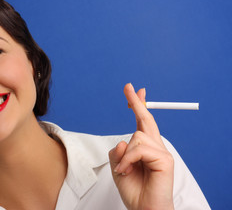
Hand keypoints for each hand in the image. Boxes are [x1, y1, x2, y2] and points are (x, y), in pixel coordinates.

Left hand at [109, 83, 173, 209]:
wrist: (144, 209)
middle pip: (146, 119)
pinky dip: (128, 160)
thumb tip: (123, 139)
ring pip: (137, 136)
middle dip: (137, 102)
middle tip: (129, 87)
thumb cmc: (134, 190)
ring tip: (124, 170)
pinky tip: (127, 171)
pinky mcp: (165, 159)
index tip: (133, 92)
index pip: (141, 122)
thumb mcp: (118, 167)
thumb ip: (118, 151)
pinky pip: (139, 149)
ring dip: (125, 155)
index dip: (138, 106)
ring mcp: (162, 152)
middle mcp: (155, 147)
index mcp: (144, 147)